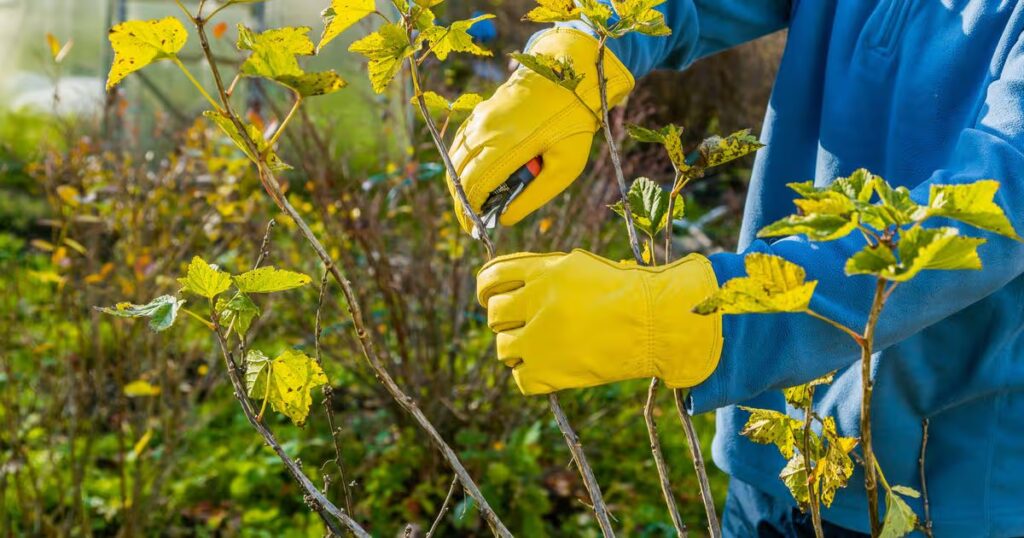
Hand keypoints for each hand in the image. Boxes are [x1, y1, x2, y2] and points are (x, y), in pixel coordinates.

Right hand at [446, 28, 633, 232]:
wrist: (568, 73)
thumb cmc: (573, 122)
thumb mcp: (565, 166)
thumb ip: (533, 196)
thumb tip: (504, 219)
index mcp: (506, 145)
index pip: (473, 186)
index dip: (469, 211)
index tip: (475, 229)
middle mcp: (485, 130)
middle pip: (459, 175)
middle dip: (462, 202)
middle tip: (473, 221)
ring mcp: (480, 118)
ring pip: (456, 159)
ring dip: (460, 182)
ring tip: (475, 201)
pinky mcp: (481, 111)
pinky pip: (462, 143)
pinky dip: (463, 163)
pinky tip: (477, 174)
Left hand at [476, 249, 722, 394]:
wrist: (657, 323)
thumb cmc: (626, 292)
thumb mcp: (581, 267)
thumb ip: (543, 273)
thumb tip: (510, 284)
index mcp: (544, 271)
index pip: (492, 276)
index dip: (486, 289)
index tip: (488, 298)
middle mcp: (537, 302)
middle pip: (495, 314)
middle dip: (505, 321)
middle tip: (523, 326)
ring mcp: (541, 338)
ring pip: (503, 348)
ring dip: (517, 349)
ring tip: (540, 349)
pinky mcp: (551, 371)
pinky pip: (520, 379)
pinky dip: (531, 376)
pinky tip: (550, 369)